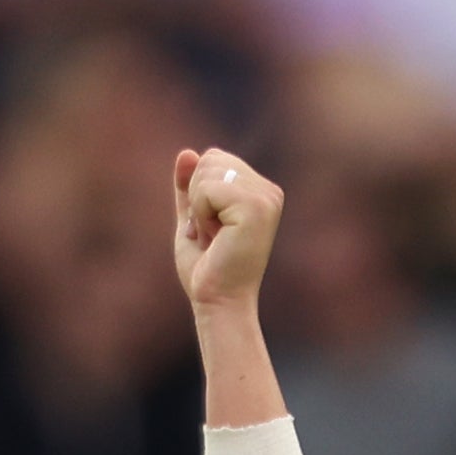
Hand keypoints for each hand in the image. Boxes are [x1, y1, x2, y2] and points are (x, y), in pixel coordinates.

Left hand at [168, 142, 283, 314]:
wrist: (218, 301)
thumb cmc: (207, 268)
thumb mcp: (193, 219)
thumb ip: (190, 187)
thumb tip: (187, 153)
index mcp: (260, 191)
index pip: (214, 158)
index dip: (199, 193)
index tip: (212, 228)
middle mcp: (269, 191)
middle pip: (210, 158)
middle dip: (198, 197)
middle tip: (212, 234)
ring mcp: (266, 198)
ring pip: (207, 171)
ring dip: (199, 207)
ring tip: (216, 236)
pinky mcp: (256, 207)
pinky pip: (206, 188)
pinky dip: (200, 214)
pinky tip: (217, 237)